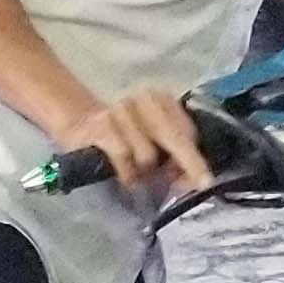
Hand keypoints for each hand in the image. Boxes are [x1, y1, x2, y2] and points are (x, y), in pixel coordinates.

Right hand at [56, 86, 208, 193]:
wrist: (80, 125)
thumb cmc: (124, 138)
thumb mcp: (154, 144)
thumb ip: (174, 157)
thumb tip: (190, 180)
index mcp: (161, 99)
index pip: (187, 131)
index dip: (195, 158)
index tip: (202, 180)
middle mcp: (144, 99)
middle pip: (175, 138)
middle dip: (189, 163)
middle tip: (201, 183)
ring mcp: (121, 109)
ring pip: (148, 154)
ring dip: (144, 171)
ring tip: (137, 174)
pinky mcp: (101, 124)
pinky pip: (124, 156)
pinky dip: (126, 171)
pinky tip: (125, 176)